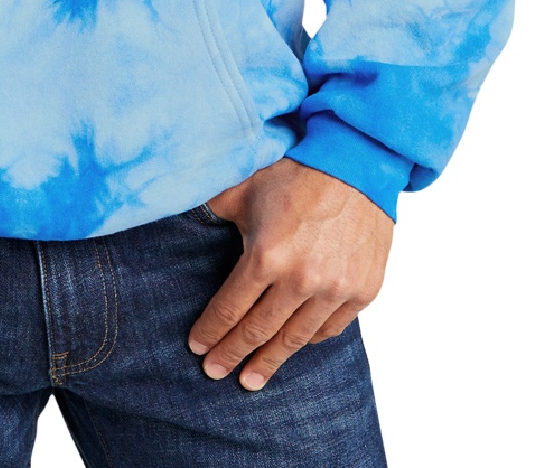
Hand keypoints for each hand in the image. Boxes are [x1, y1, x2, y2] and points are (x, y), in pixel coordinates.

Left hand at [188, 158, 392, 389]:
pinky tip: (293, 346)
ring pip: (295, 339)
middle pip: (258, 331)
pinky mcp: (364, 289)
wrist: (358, 160)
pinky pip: (331, 328)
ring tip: (252, 379)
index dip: (211, 331)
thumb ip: (213, 207)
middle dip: (233, 354)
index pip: (230, 308)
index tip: (197, 348)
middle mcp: (302, 280)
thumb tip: (176, 207)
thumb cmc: (297, 169)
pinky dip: (309, 340)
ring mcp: (336, 289)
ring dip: (270, 362)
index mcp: (267, 256)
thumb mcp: (245, 185)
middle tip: (216, 373)